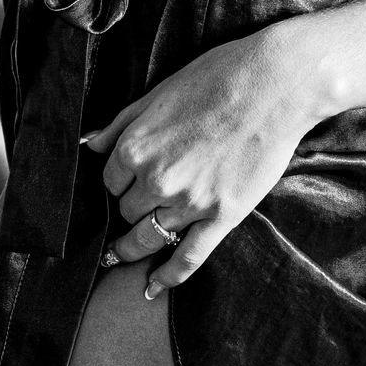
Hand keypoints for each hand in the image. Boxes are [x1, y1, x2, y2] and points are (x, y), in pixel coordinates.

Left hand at [83, 29, 311, 300]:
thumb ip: (121, 123)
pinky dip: (168, 277)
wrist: (275, 83)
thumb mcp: (159, 92)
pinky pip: (188, 257)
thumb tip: (90, 144)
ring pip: (148, 237)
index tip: (125, 183)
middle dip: (129, 207)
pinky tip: (152, 288)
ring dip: (133, 246)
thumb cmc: (217, 77)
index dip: (117, 181)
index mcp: (136, 146)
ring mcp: (190, 202)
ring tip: (122, 253)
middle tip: (136, 206)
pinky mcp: (222, 216)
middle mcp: (156, 179)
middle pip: (127, 210)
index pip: (109, 180)